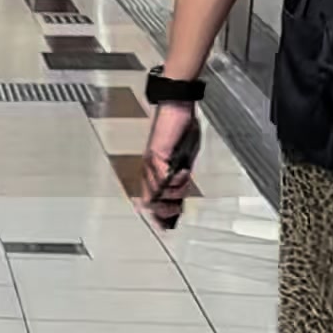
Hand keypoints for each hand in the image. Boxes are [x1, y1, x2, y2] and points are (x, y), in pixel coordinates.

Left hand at [140, 103, 200, 224]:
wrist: (177, 107)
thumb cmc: (181, 130)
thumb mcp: (185, 158)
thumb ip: (182, 177)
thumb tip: (183, 195)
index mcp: (153, 171)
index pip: (150, 199)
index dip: (158, 215)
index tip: (166, 226)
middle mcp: (148, 169)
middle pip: (150, 201)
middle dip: (165, 210)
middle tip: (177, 209)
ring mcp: (150, 163)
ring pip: (157, 191)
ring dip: (174, 192)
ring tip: (184, 183)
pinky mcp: (156, 154)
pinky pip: (163, 177)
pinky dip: (175, 180)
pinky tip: (183, 173)